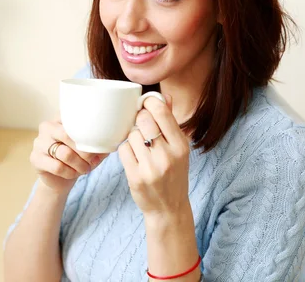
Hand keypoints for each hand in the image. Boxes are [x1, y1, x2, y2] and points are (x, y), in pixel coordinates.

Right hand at [31, 118, 108, 193]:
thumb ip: (100, 143)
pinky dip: (69, 173)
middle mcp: (47, 126)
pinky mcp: (35, 158)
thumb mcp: (91, 150)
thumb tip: (112, 141)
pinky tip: (73, 174)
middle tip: (92, 160)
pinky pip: (57, 166)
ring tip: (85, 169)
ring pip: (64, 153)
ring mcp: (39, 142)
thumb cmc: (77, 159)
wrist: (59, 179)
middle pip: (68, 135)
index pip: (73, 116)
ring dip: (79, 164)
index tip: (97, 141)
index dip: (88, 130)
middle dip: (84, 151)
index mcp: (61, 118)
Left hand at [118, 95, 190, 216]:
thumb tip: (164, 96)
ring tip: (140, 147)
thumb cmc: (173, 174)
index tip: (146, 104)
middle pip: (143, 120)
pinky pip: (123, 150)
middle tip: (141, 126)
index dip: (150, 102)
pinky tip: (133, 157)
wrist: (169, 209)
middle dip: (139, 120)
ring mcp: (151, 168)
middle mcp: (167, 156)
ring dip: (132, 137)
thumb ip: (170, 122)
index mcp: (181, 146)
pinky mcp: (136, 177)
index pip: (162, 112)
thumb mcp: (179, 149)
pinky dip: (125, 150)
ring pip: (131, 135)